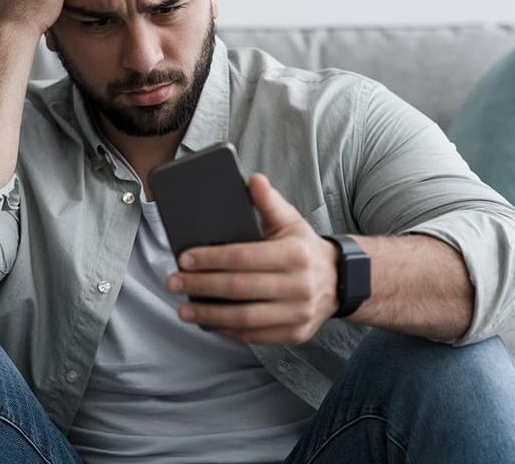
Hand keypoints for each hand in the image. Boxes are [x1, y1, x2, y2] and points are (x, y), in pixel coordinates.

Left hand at [166, 173, 338, 343]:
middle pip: (239, 288)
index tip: (184, 259)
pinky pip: (255, 336)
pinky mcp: (295, 334)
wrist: (341, 281)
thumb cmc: (305, 249)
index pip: (244, 257)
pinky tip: (209, 323)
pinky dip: (228, 331)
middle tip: (173, 283)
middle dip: (201, 286)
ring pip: (245, 318)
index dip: (210, 259)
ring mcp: (298, 313)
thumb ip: (270, 202)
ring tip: (183, 309)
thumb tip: (253, 179)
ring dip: (209, 314)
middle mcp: (299, 285)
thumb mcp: (291, 222)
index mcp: (295, 254)